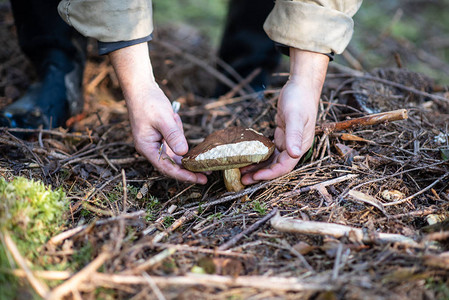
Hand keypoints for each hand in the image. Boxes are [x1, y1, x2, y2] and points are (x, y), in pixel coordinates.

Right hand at [109, 43, 206, 183]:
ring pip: (174, 158)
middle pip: (171, 166)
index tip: (197, 180)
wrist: (141, 88)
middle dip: (188, 172)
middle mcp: (150, 148)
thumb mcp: (163, 118)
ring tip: (206, 168)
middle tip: (206, 177)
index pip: (166, 167)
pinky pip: (175, 148)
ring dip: (188, 162)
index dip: (182, 175)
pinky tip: (196, 152)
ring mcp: (156, 143)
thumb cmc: (148, 102)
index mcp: (146, 147)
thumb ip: (173, 135)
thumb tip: (183, 152)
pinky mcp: (161, 137)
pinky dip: (184, 149)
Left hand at [241, 49, 328, 184]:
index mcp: (300, 146)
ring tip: (241, 171)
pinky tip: (247, 157)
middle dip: (260, 173)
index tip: (255, 177)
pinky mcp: (280, 135)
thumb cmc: (300, 99)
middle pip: (276, 166)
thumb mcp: (296, 116)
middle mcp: (294, 146)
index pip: (284, 166)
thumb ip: (295, 134)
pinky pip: (269, 149)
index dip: (270, 174)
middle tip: (243, 180)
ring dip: (258, 166)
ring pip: (271, 159)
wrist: (301, 85)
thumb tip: (294, 154)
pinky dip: (259, 155)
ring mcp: (287, 141)